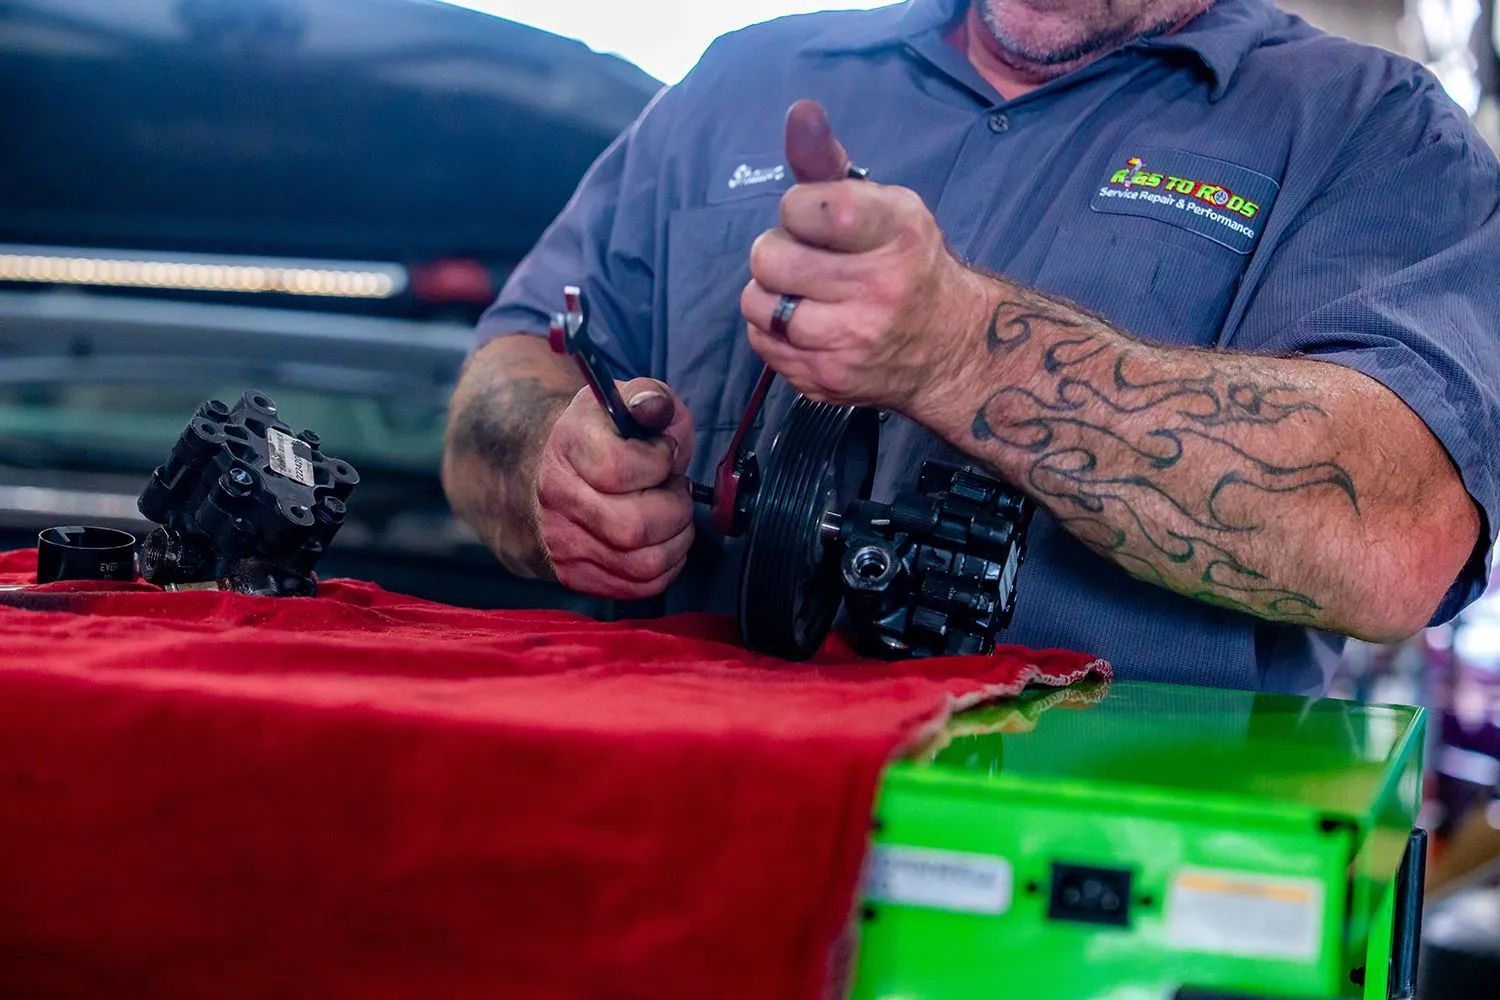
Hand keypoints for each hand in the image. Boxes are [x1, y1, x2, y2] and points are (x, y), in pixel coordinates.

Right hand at [535, 378, 695, 597]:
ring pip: (643, 564)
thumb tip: (654, 409)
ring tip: (670, 514)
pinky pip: (640, 586)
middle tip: (674, 490)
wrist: (550, 471)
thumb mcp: (626, 400)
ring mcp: (562, 542)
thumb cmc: (602, 436)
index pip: (620, 469)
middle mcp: (557, 496)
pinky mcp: (574, 576)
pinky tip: (662, 539)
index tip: (665, 453)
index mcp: (568, 444)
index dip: (660, 462)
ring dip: (676, 540)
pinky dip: (667, 566)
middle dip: (674, 509)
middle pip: (634, 527)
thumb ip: (650, 398)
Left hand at [739, 101, 990, 414]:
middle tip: (809, 259)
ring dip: (771, 293)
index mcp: (897, 232)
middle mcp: (878, 289)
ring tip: (805, 292)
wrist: (949, 349)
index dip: (798, 209)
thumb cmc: (908, 264)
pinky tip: (807, 324)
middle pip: (769, 256)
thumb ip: (830, 165)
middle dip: (779, 251)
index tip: (818, 218)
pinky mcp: (828, 380)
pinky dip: (773, 330)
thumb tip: (799, 112)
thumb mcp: (885, 206)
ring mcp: (851, 340)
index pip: (809, 206)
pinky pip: (762, 342)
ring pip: (757, 303)